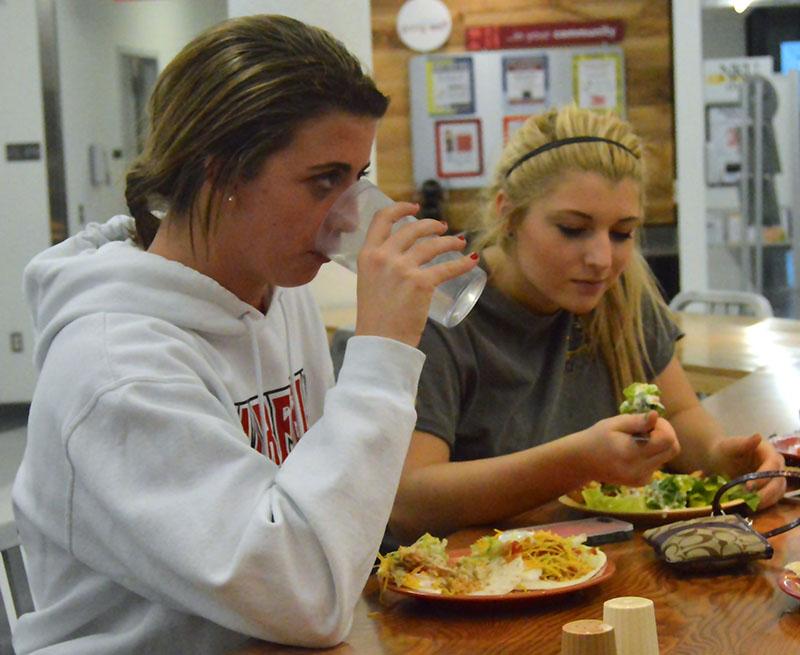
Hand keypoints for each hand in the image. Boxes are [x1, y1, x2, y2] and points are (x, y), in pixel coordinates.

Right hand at [354, 201, 478, 345]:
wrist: (380, 342)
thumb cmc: (375, 318)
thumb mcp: (369, 284)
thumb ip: (380, 269)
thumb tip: (399, 262)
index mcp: (367, 256)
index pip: (381, 219)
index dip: (400, 208)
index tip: (414, 206)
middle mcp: (384, 257)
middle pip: (412, 229)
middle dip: (431, 225)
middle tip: (442, 228)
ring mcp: (402, 269)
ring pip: (433, 245)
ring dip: (450, 241)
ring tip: (459, 242)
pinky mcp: (421, 283)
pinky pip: (448, 268)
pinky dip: (463, 263)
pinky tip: (472, 260)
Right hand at [577, 411, 680, 486]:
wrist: (582, 462)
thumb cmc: (596, 438)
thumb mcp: (613, 424)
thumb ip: (636, 421)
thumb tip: (656, 415)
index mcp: (632, 453)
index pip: (667, 440)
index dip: (664, 426)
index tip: (649, 422)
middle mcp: (640, 469)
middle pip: (673, 449)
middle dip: (665, 434)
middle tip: (646, 429)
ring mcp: (642, 478)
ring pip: (667, 457)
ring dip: (659, 445)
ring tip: (638, 440)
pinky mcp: (642, 482)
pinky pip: (658, 464)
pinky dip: (652, 455)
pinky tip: (635, 451)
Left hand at [711, 434, 785, 508]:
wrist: (719, 460)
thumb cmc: (724, 451)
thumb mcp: (729, 446)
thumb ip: (743, 443)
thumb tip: (758, 437)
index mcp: (769, 452)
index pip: (773, 465)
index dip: (763, 477)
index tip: (748, 486)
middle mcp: (776, 466)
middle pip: (779, 481)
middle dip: (765, 493)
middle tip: (749, 501)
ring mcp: (775, 478)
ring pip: (778, 493)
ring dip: (765, 501)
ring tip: (748, 506)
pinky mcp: (770, 490)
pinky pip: (772, 499)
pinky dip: (763, 505)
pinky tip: (749, 507)